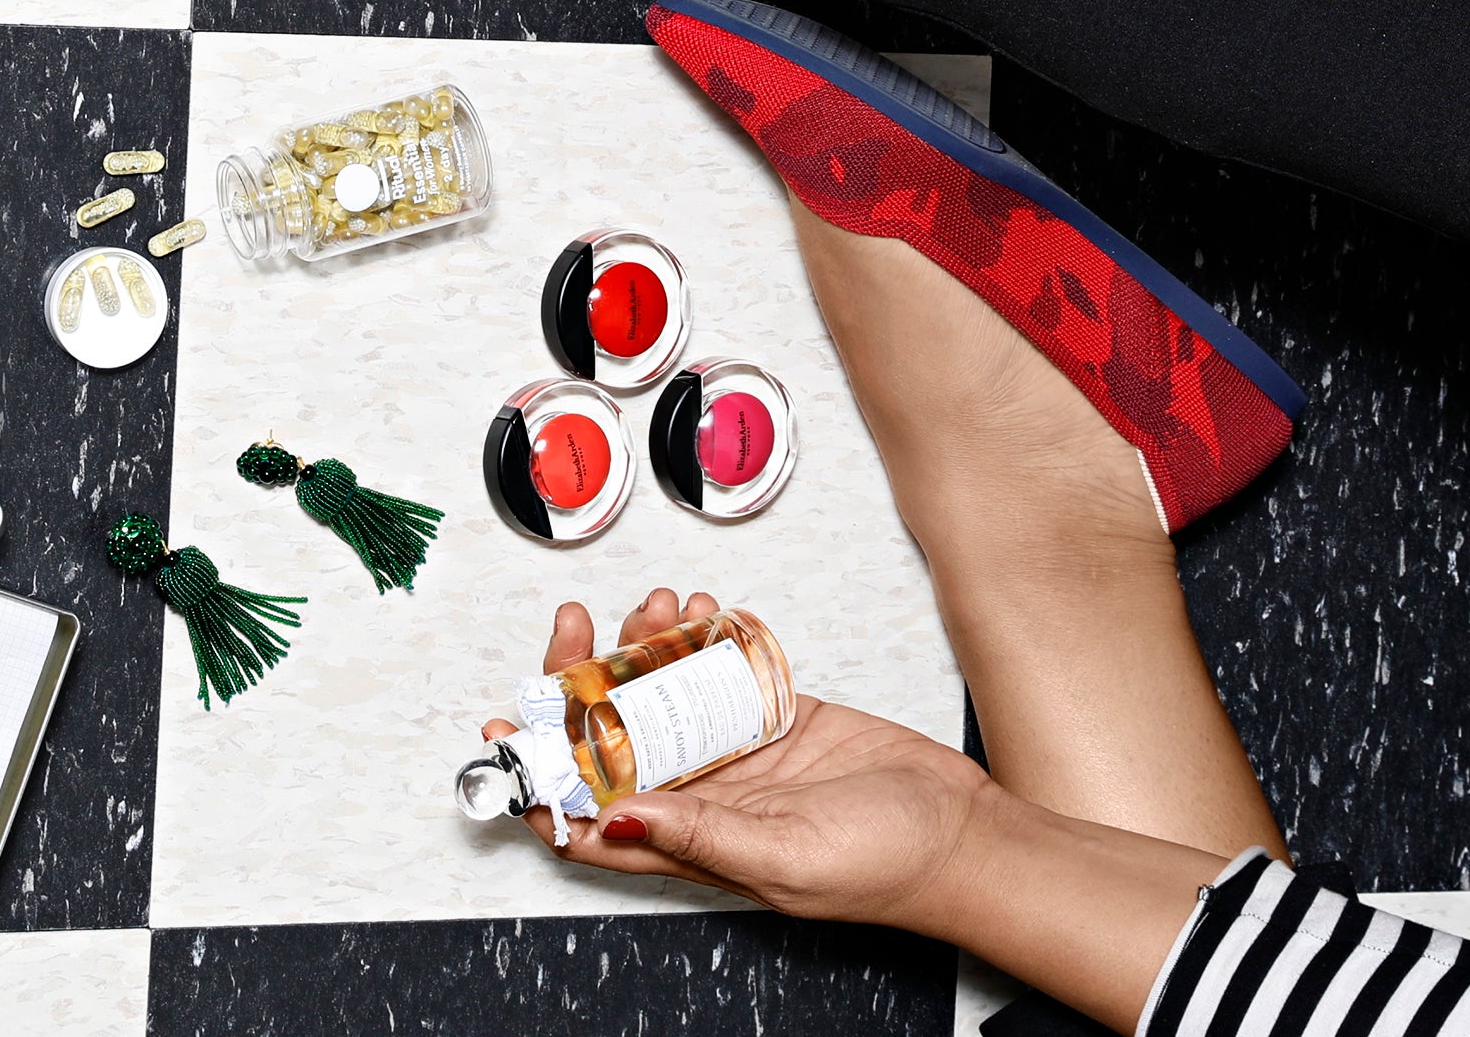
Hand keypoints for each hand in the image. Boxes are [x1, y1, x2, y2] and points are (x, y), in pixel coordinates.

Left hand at [490, 589, 992, 932]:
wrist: (962, 830)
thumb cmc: (885, 866)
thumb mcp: (784, 857)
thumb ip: (699, 837)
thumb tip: (613, 818)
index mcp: (690, 845)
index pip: (588, 818)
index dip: (539, 779)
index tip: (507, 730)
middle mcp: (703, 796)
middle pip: (613, 738)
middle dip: (583, 680)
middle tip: (576, 626)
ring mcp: (737, 752)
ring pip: (661, 693)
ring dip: (645, 644)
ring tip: (657, 603)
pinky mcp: (774, 714)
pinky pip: (720, 669)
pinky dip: (704, 633)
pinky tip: (703, 607)